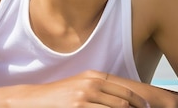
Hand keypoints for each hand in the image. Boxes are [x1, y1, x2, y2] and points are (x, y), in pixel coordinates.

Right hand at [8, 71, 148, 107]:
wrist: (37, 99)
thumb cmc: (61, 95)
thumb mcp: (81, 85)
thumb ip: (101, 88)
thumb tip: (125, 99)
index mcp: (94, 76)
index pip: (125, 89)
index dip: (140, 101)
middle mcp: (91, 84)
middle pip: (125, 100)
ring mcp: (85, 97)